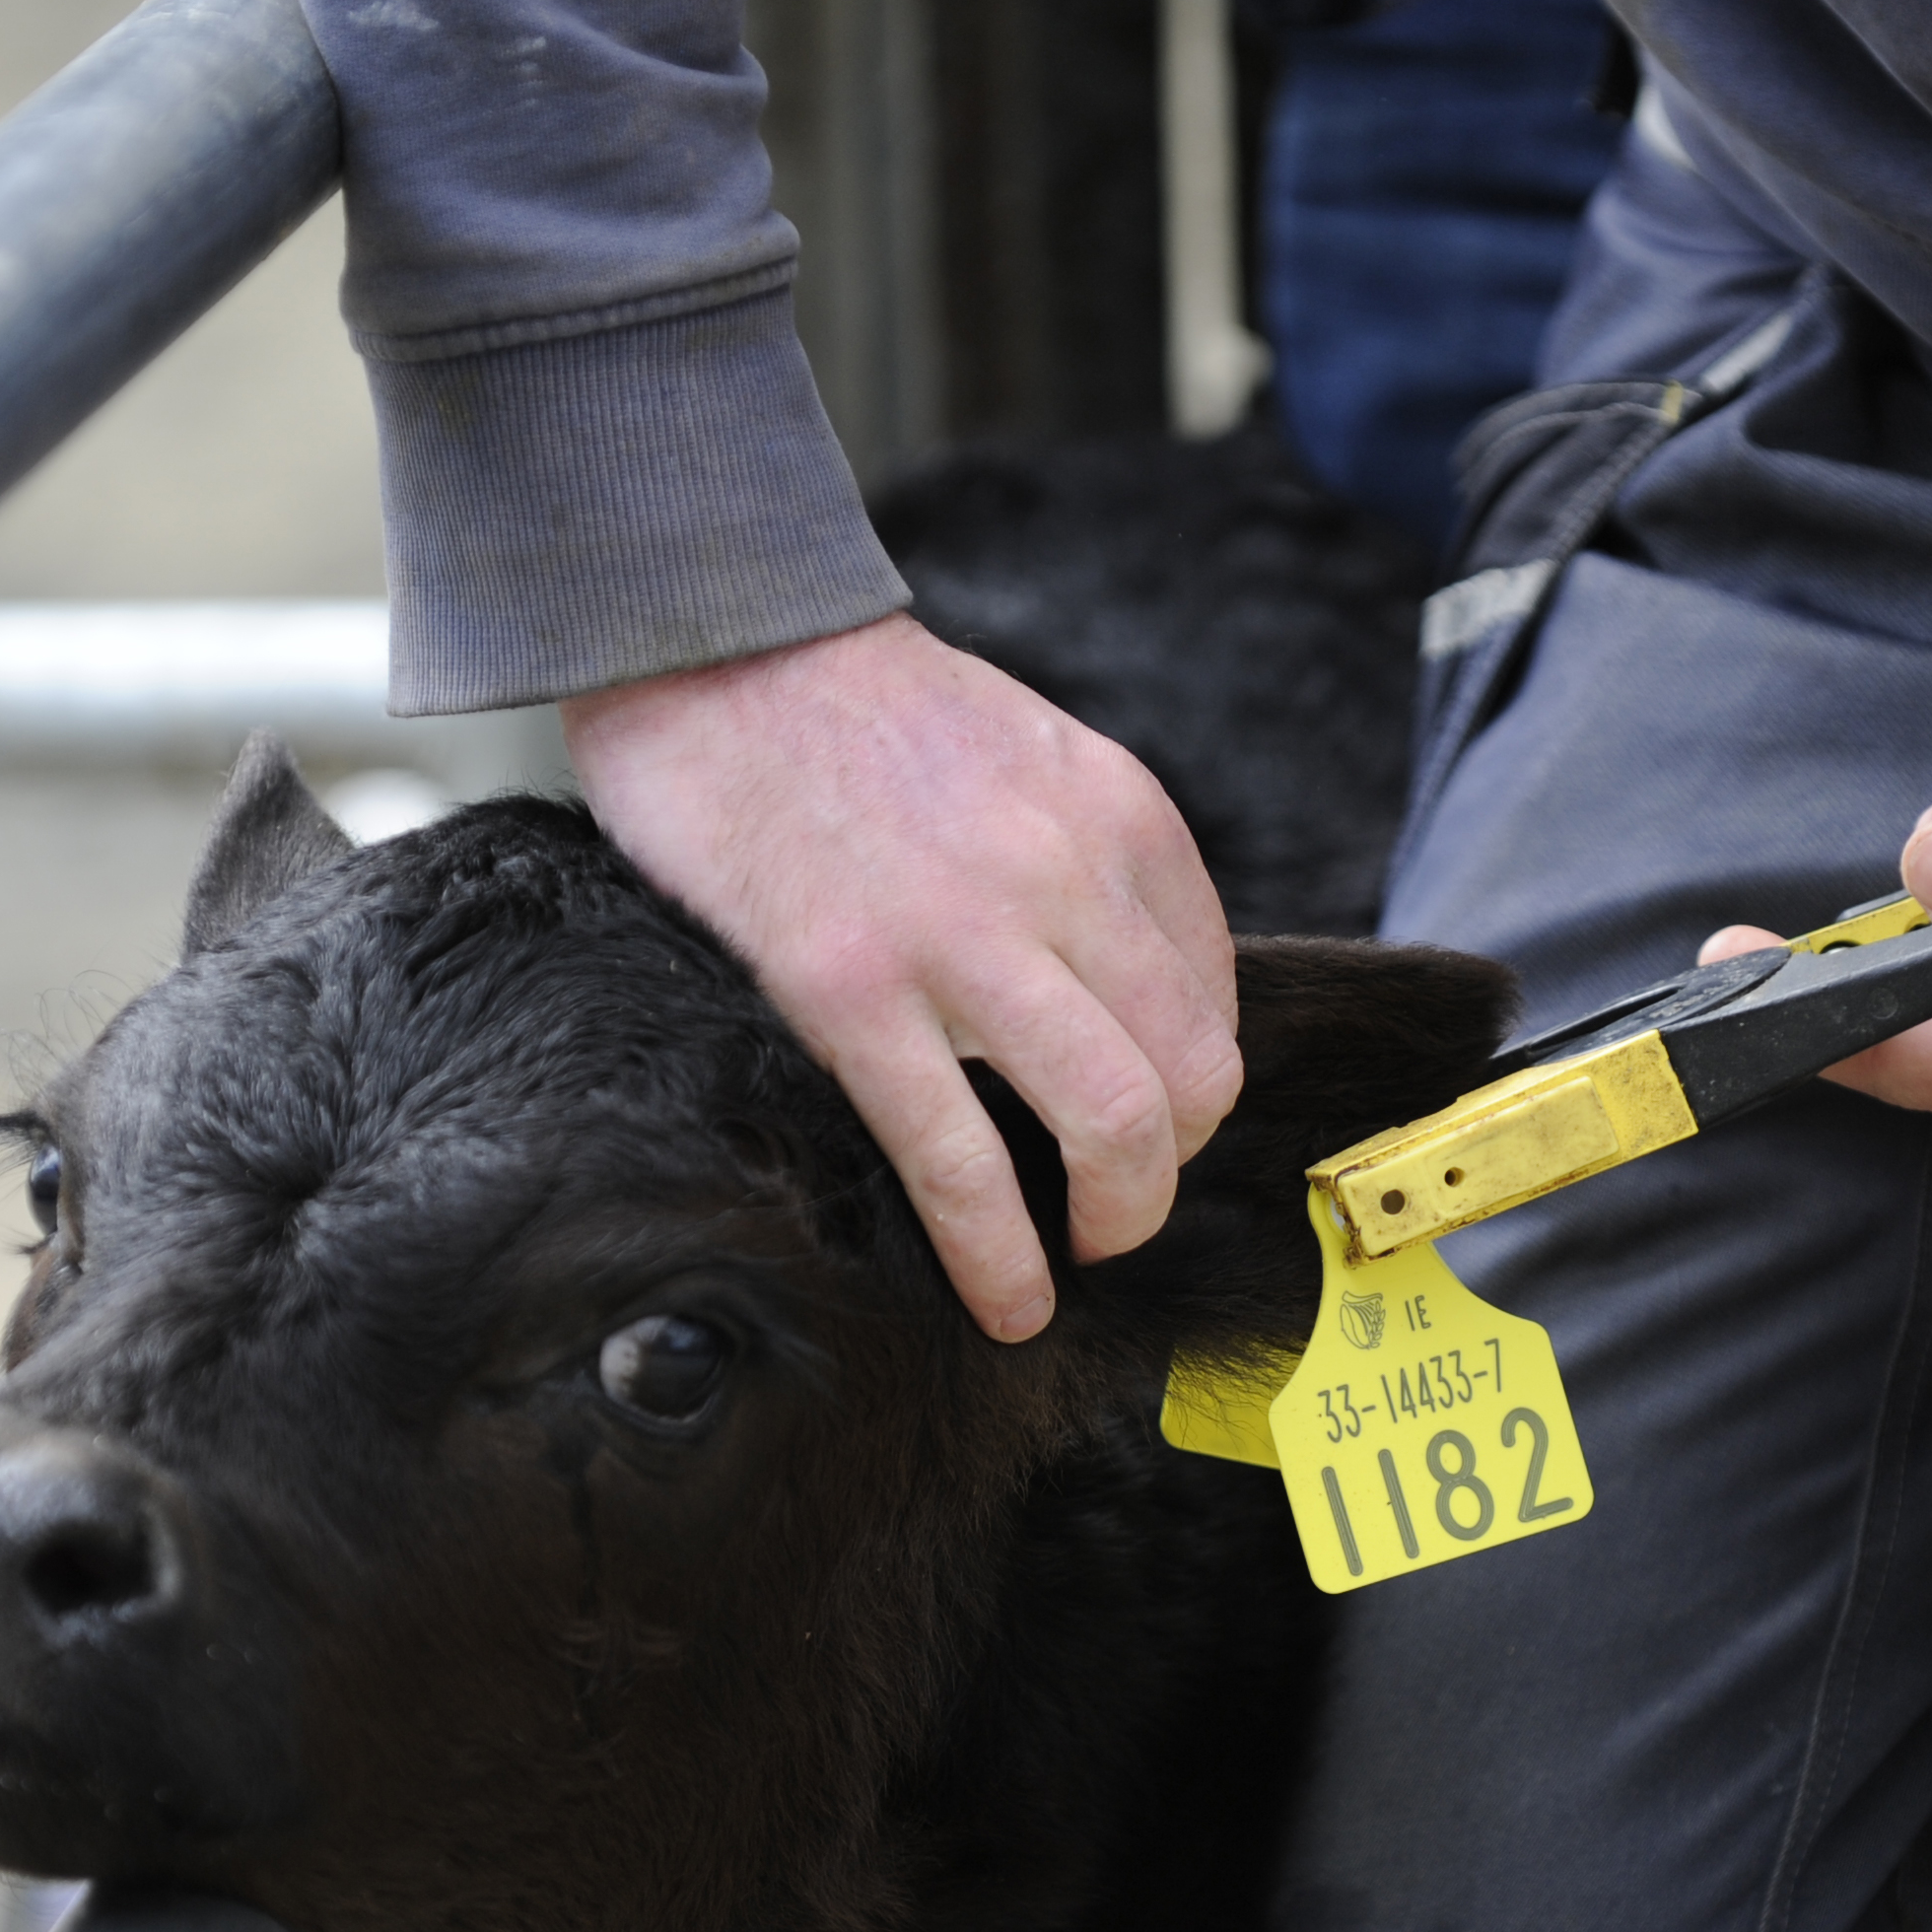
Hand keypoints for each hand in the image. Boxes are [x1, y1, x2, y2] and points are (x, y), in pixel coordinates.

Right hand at [566, 612, 1241, 1339]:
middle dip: (1169, 1168)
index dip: (1188, 1086)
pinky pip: (961, 1160)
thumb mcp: (1027, 750)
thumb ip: (1086, 857)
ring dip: (1114, 1220)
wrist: (715, 633)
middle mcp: (1066, 873)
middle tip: (1117, 1202)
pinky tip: (1006, 1298)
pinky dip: (999, 1255)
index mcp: (1119, 812)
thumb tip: (1120, 992)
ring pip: (1113, 1125)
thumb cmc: (853, 704)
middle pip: (1193, 1076)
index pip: (1215, 996)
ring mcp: (963, 937)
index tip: (1144, 1123)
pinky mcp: (854, 990)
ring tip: (1076, 1254)